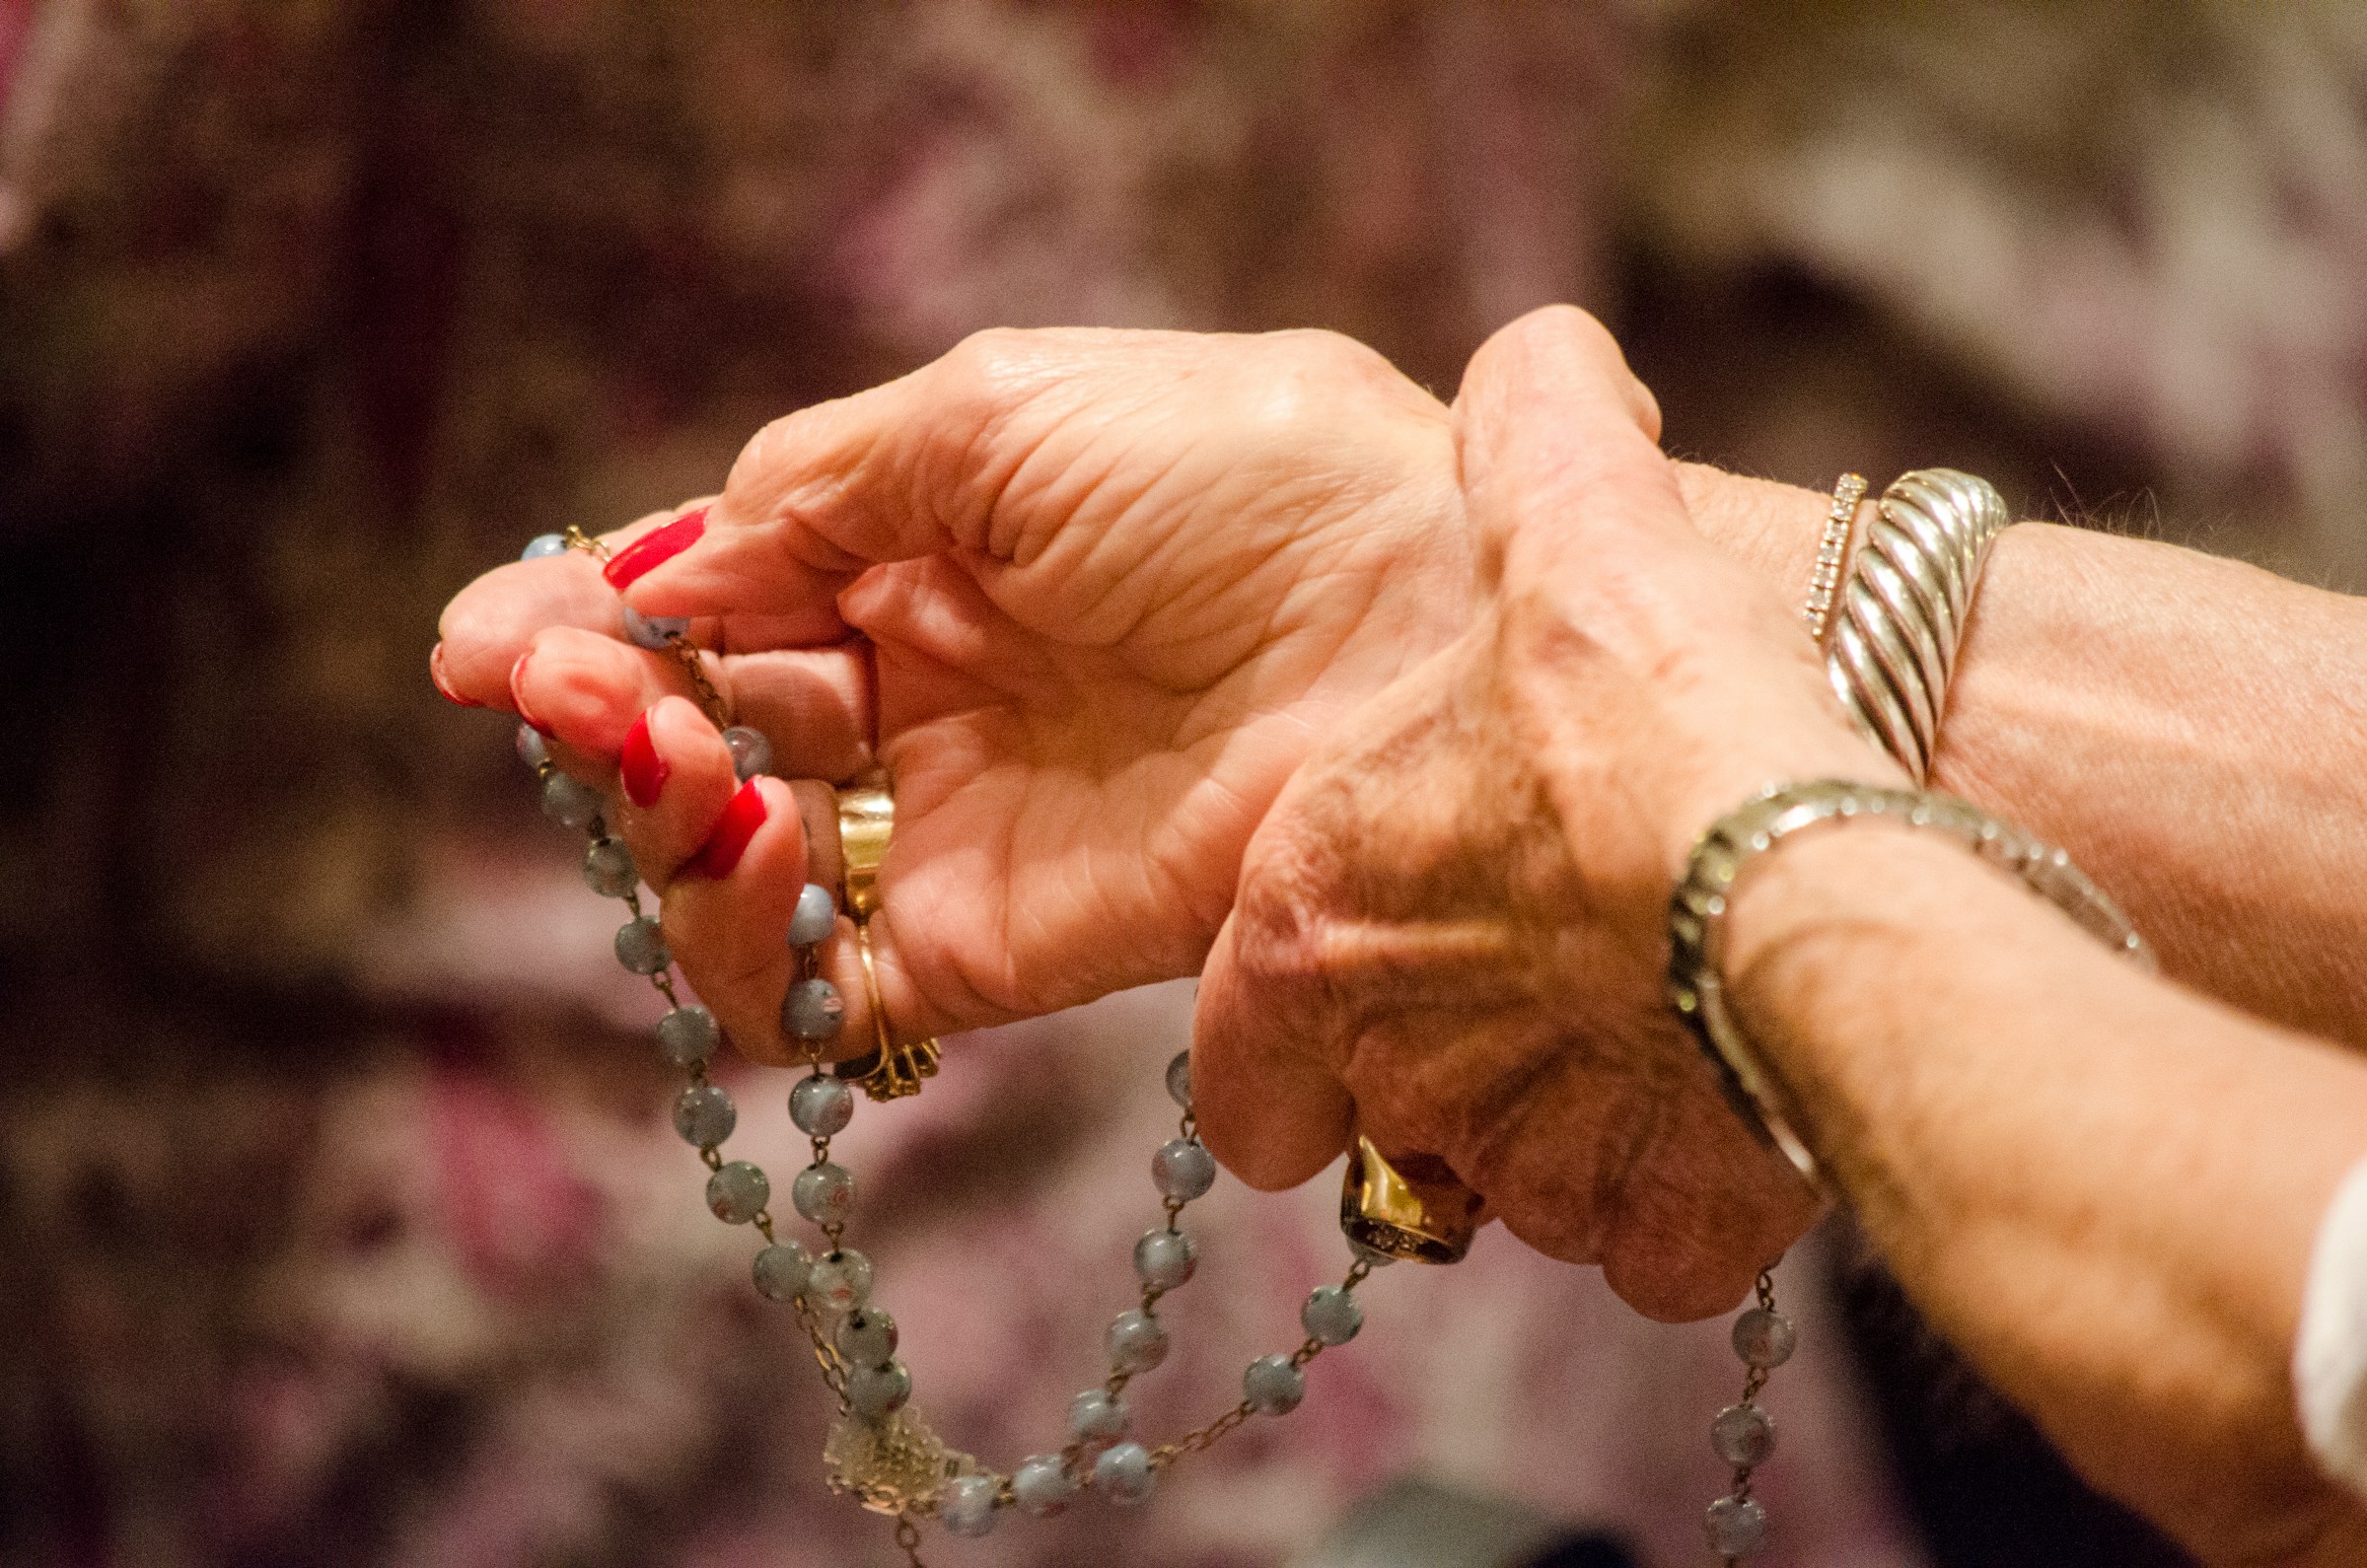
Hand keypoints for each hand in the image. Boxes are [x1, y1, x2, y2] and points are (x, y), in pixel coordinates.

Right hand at [437, 328, 1470, 1061]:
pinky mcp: (993, 945)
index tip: (480, 643)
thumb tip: (655, 570)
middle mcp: (928, 693)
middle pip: (703, 731)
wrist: (1417, 625)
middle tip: (558, 694)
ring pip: (729, 865)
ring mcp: (955, 824)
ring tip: (665, 755)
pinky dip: (737, 938)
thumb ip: (812, 491)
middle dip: (600, 716)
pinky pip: (815, 985)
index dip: (594, 622)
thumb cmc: (1241, 477)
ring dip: (652, 820)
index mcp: (928, 550)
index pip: (719, 600)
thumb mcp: (998, 416)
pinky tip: (746, 842)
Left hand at [1193, 307, 1899, 1320]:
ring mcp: (1514, 1158)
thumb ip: (1522, 438)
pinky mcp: (1644, 1227)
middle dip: (1452, 1072)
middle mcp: (1388, 1060)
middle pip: (1388, 1120)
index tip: (1367, 1004)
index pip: (1240, 1073)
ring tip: (1652, 1020)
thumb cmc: (1653, 704)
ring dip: (1568, 1125)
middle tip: (1545, 985)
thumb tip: (1539, 358)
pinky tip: (1726, 1099)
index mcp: (1314, 919)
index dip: (1298, 1048)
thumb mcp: (1562, 525)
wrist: (1808, 861)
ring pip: (1515, 1183)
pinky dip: (1674, 1199)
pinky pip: (1638, 1245)